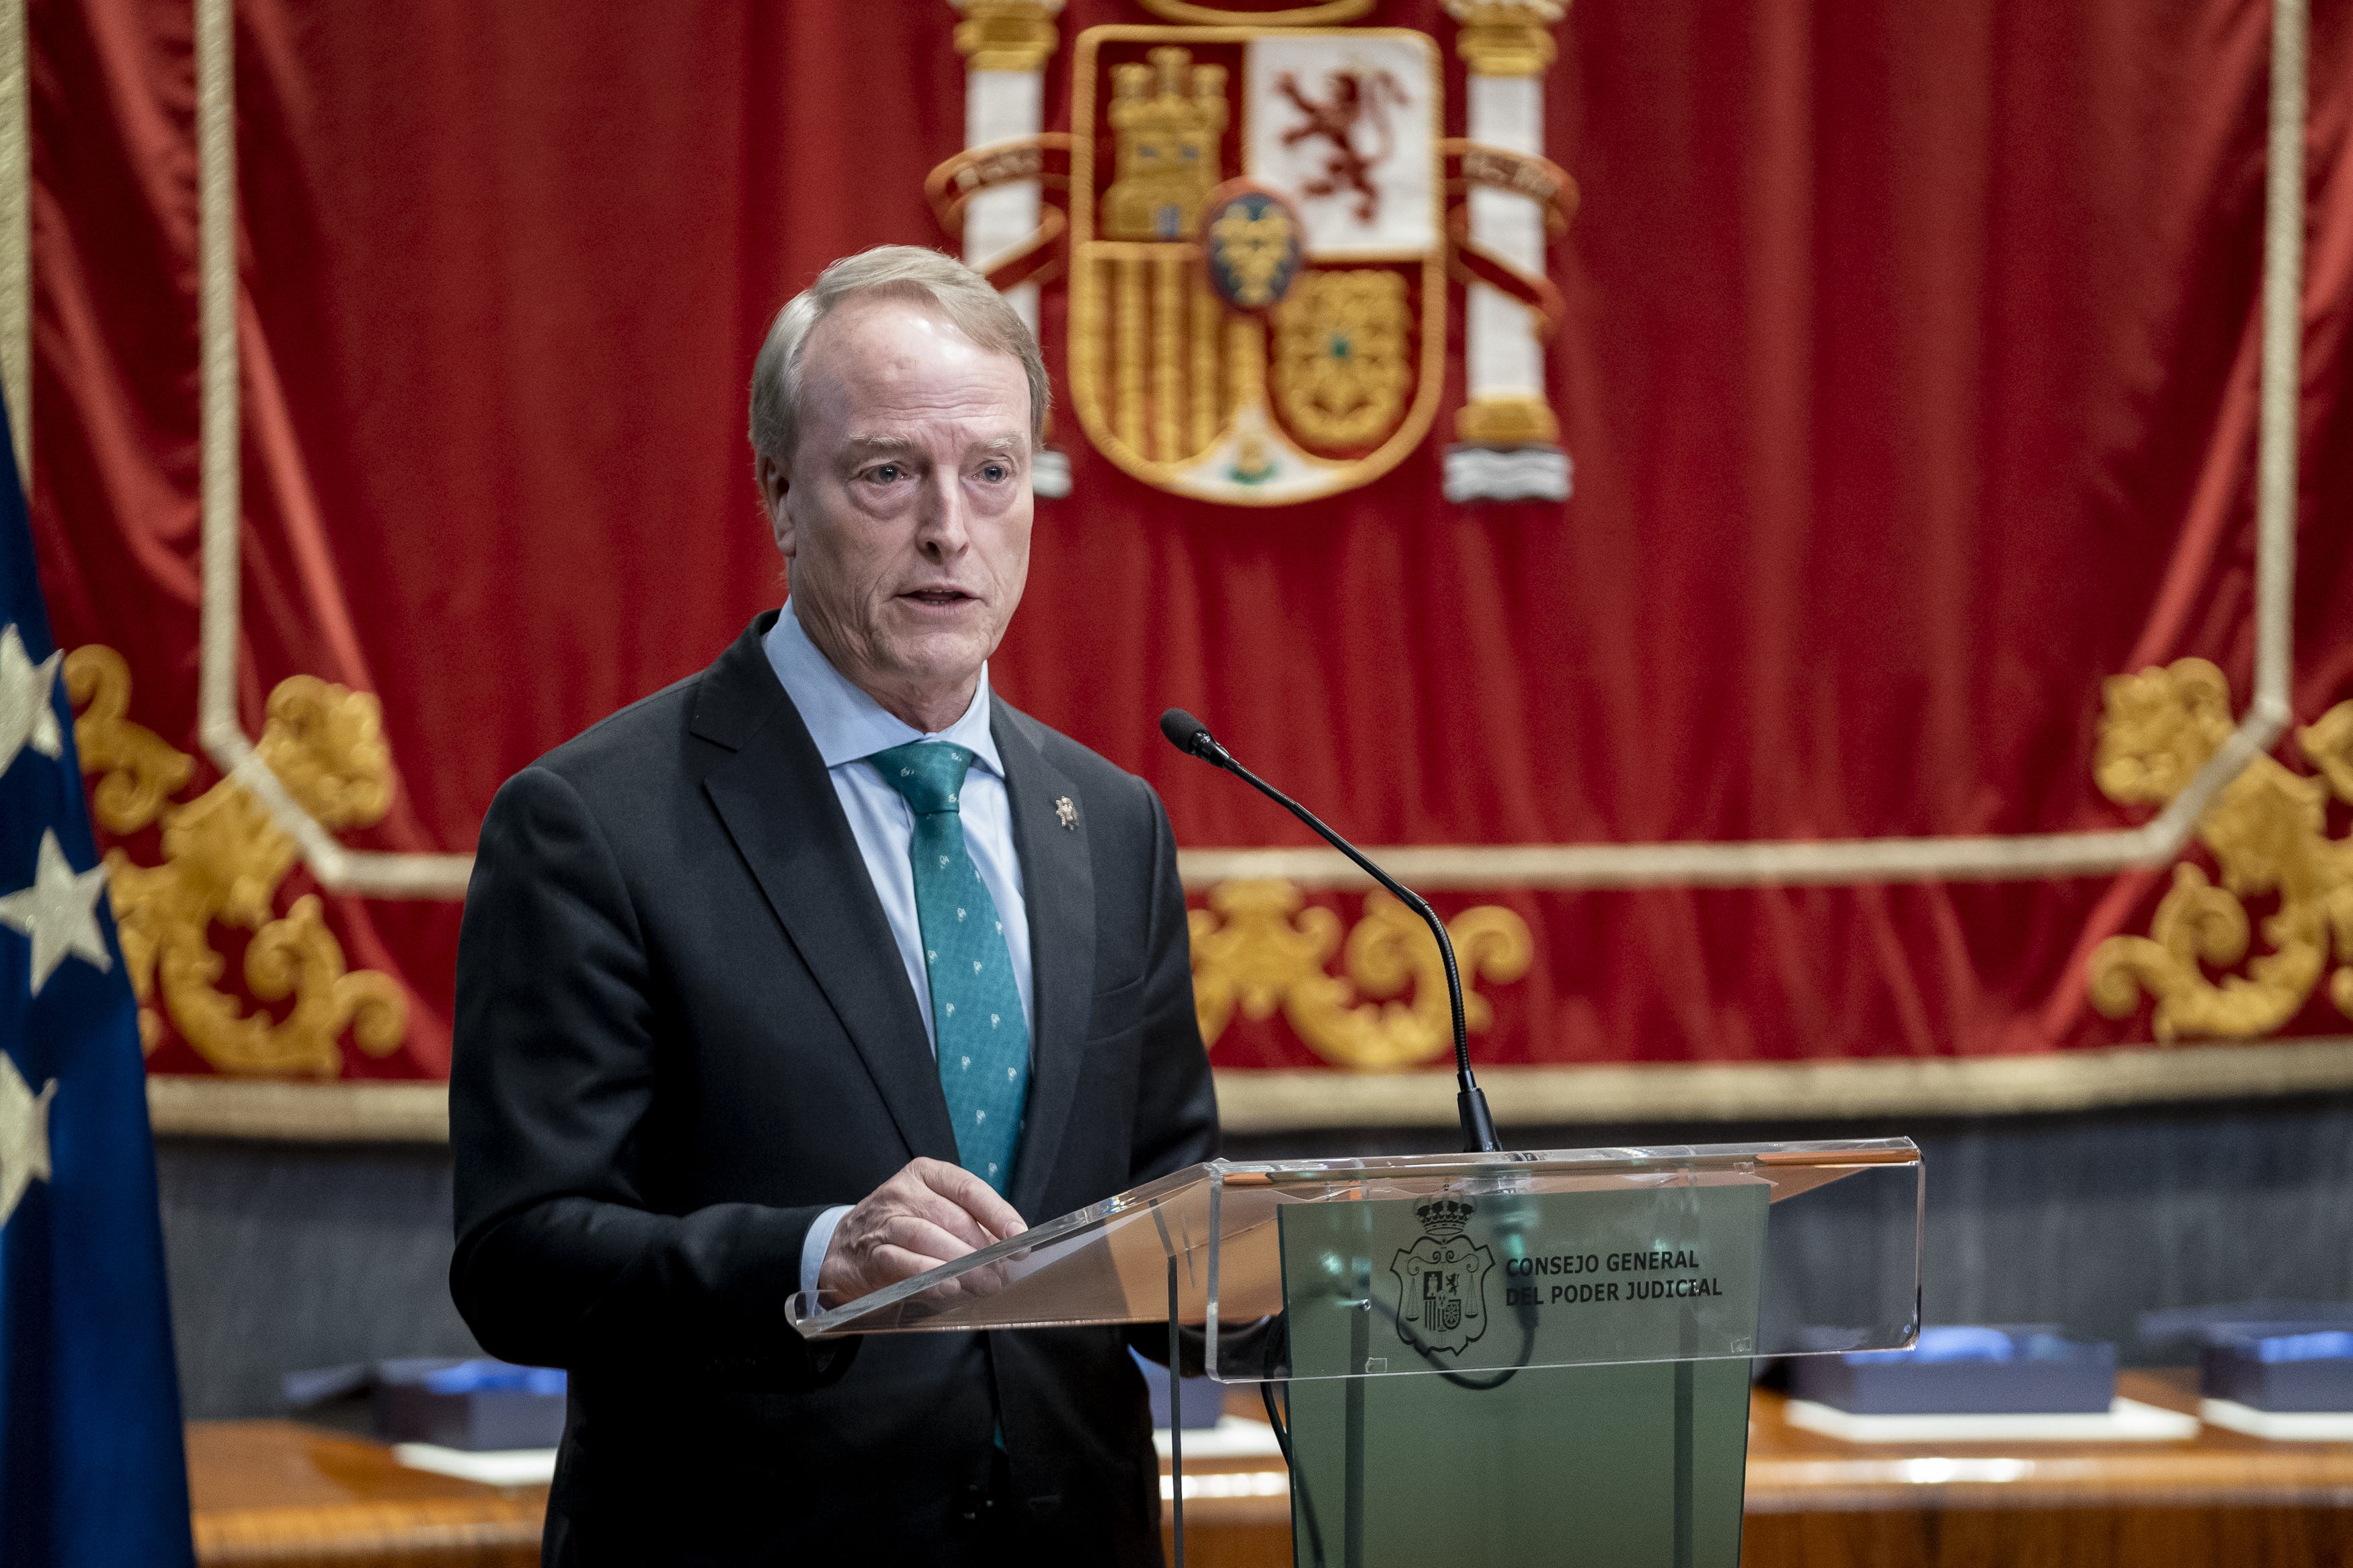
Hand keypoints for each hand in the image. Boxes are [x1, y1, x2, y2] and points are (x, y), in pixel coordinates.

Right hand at [817, 1157, 1027, 1301]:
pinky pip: (904, 1263)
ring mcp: (885, 1220)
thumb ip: (968, 1225)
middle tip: (1003, 1273)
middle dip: (984, 1250)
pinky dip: (931, 1276)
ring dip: (963, 1266)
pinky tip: (950, 1287)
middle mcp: (904, 1191)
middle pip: (953, 1218)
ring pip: (930, 1238)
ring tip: (984, 1284)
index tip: (1019, 1238)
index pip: (969, 1189)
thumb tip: (1008, 1250)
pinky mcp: (873, 1252)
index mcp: (927, 1175)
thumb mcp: (932, 1212)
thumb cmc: (900, 1228)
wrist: (843, 1248)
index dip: (998, 1214)